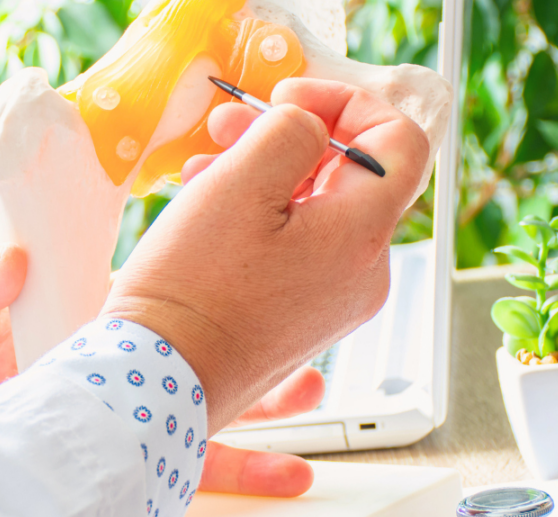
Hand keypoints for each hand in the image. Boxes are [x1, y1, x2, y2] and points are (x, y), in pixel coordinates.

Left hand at [0, 242, 322, 496]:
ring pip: (224, 396)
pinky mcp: (144, 453)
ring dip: (273, 393)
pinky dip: (249, 465)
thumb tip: (5, 263)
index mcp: (103, 310)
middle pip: (215, 335)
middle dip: (265, 324)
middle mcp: (137, 355)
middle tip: (305, 307)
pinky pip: (204, 461)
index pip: (168, 275)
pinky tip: (290, 469)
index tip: (247, 227)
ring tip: (310, 387)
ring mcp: (145, 404)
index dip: (209, 252)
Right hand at [102, 78, 428, 433]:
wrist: (158, 377)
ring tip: (206, 171)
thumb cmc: (192, 291)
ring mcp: (334, 301)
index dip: (348, 103)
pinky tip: (212, 214)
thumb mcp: (241, 181)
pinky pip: (299, 247)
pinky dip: (262, 217)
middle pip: (349, 174)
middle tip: (231, 126)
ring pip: (317, 209)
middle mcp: (362, 272)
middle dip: (289, 137)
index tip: (290, 99)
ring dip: (266, 175)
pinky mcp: (302, 318)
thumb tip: (309, 126)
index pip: (399, 141)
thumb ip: (291, 131)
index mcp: (361, 235)